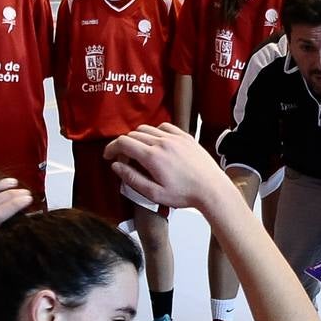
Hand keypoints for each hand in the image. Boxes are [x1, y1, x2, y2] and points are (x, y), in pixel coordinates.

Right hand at [106, 123, 229, 210]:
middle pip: (133, 134)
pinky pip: (164, 126)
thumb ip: (132, 179)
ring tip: (139, 152)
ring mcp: (175, 137)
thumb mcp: (154, 194)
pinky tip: (156, 143)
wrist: (211, 189)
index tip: (108, 155)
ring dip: (138, 137)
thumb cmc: (185, 194)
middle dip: (123, 145)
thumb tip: (116, 166)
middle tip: (124, 158)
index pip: (123, 143)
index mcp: (152, 157)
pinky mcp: (185, 136)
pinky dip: (155, 132)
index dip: (111, 148)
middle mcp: (162, 142)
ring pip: (147, 128)